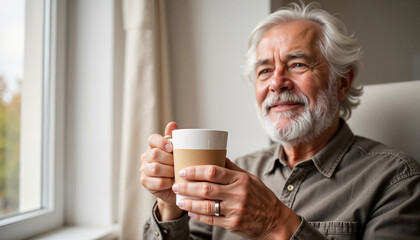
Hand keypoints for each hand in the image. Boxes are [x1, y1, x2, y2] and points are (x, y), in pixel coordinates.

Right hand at [139, 122, 182, 219]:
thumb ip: (176, 139)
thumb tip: (172, 124)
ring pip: (155, 168)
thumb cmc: (178, 167)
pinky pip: (158, 182)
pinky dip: (168, 182)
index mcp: (154, 146)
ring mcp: (144, 169)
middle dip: (169, 159)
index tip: (172, 148)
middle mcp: (146, 157)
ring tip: (177, 173)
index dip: (162, 142)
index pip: (152, 139)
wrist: (176, 187)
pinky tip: (173, 182)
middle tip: (179, 163)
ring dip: (169, 171)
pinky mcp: (145, 182)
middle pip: (154, 154)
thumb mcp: (179, 153)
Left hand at [172, 159, 300, 238]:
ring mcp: (235, 210)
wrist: (275, 221)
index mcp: (241, 180)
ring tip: (179, 199)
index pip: (214, 172)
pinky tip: (190, 211)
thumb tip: (218, 154)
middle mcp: (238, 194)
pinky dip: (197, 215)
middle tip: (176, 185)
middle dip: (187, 187)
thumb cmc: (262, 197)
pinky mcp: (233, 224)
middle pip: (206, 188)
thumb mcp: (251, 179)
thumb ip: (233, 169)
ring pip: (205, 205)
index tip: (184, 171)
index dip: (196, 171)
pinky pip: (210, 219)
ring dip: (189, 202)